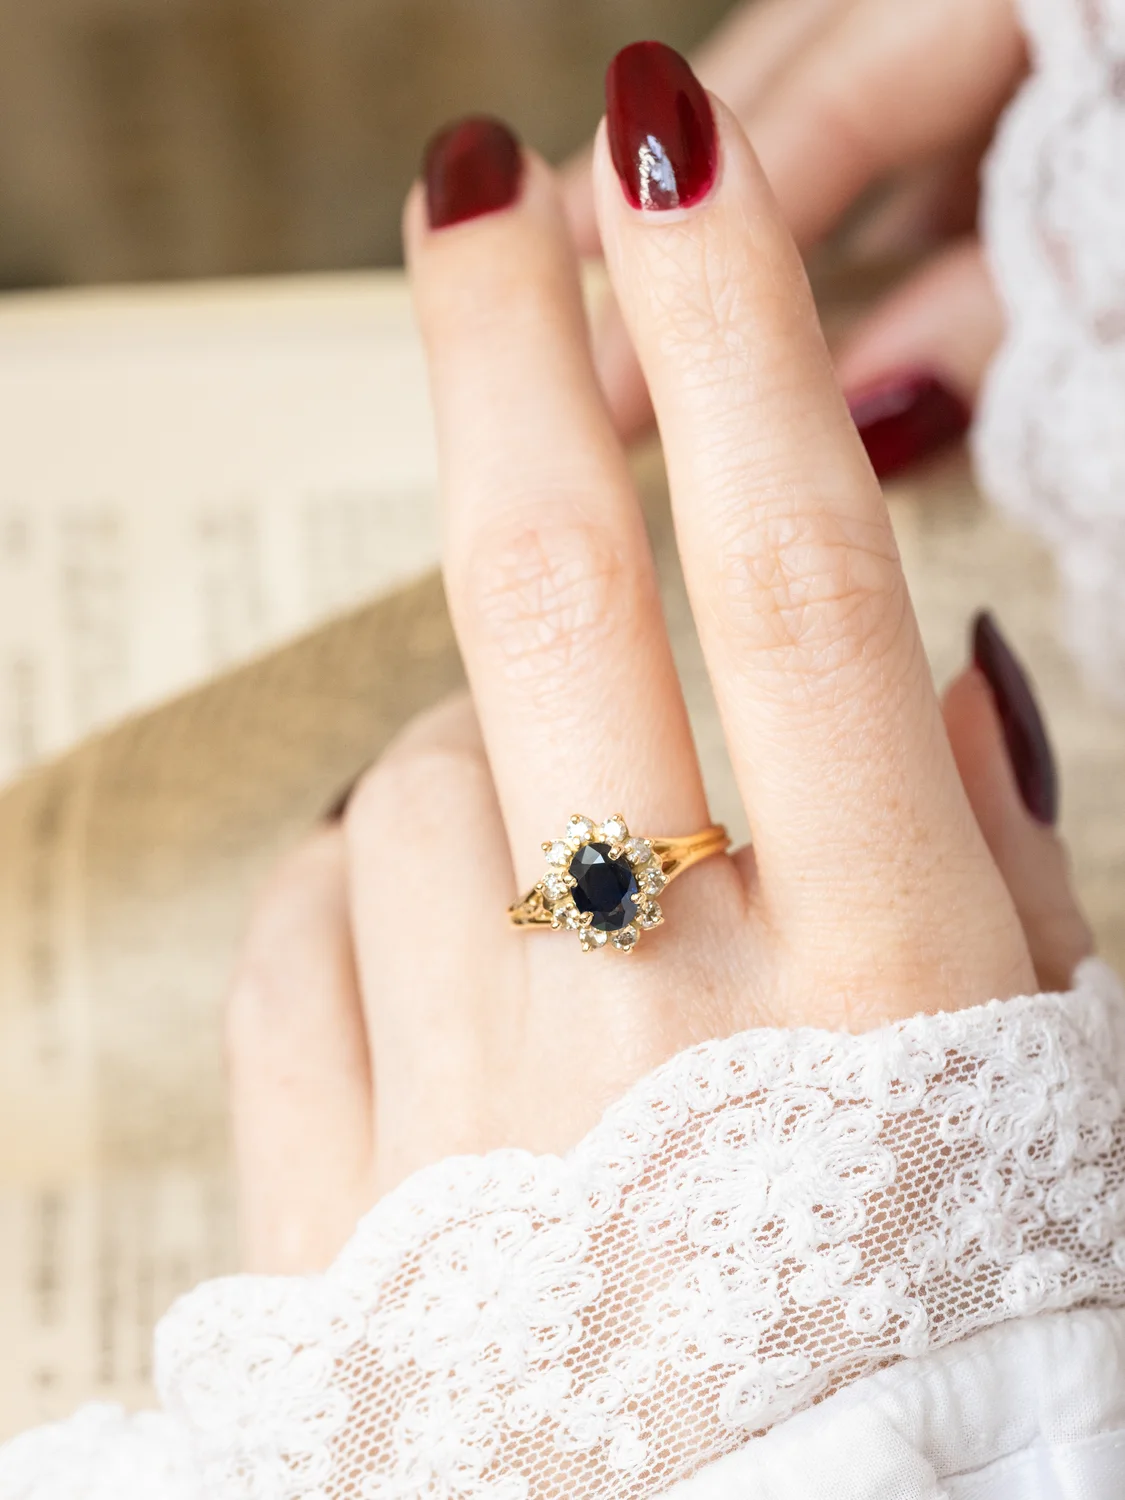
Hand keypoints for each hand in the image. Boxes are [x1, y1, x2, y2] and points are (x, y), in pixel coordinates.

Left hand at [225, 51, 1089, 1276]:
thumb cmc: (940, 1312)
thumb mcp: (1033, 1070)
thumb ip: (990, 846)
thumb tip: (941, 644)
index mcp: (880, 970)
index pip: (790, 566)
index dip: (726, 330)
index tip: (663, 160)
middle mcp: (657, 1003)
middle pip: (547, 582)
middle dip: (506, 340)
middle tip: (484, 181)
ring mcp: (466, 1092)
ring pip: (416, 770)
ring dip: (485, 760)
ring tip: (573, 889)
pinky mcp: (330, 1173)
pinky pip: (310, 915)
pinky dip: (371, 884)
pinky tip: (451, 961)